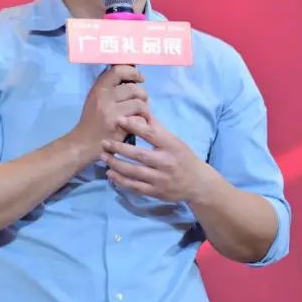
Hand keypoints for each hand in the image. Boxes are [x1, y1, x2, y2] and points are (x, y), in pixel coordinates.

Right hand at [68, 65, 149, 161]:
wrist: (83, 143)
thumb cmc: (92, 120)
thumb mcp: (95, 98)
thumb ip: (110, 87)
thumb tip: (132, 76)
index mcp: (98, 89)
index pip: (118, 70)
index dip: (133, 72)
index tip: (139, 78)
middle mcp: (104, 98)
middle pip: (133, 88)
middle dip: (142, 94)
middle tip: (139, 101)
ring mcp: (112, 113)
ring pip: (139, 103)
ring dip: (144, 109)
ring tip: (140, 113)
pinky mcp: (120, 127)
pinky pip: (139, 118)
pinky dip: (142, 121)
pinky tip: (137, 124)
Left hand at [100, 108, 214, 202]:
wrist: (198, 184)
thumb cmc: (183, 157)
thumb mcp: (174, 140)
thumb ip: (157, 128)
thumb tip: (141, 109)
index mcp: (171, 146)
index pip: (151, 134)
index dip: (134, 126)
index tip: (118, 119)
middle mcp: (166, 162)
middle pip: (139, 155)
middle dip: (119, 148)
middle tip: (103, 142)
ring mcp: (160, 179)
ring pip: (134, 172)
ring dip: (116, 164)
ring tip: (103, 157)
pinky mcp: (156, 192)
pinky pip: (135, 187)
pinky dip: (121, 181)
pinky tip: (110, 174)